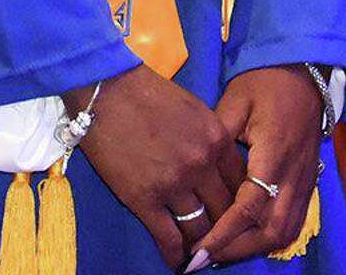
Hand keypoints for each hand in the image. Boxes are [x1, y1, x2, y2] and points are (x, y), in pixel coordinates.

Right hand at [72, 65, 243, 269]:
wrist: (105, 88)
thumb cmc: (147, 92)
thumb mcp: (194, 109)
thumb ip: (210, 140)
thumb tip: (218, 168)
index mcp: (217, 140)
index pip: (241, 185)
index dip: (240, 205)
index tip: (235, 216)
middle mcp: (201, 165)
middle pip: (225, 211)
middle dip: (225, 229)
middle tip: (222, 242)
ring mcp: (173, 184)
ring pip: (199, 228)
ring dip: (201, 245)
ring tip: (200, 254)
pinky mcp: (143, 198)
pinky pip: (167, 236)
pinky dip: (175, 253)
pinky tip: (177, 262)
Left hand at [192, 65, 324, 267]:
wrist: (305, 72)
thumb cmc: (265, 82)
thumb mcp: (234, 101)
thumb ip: (217, 137)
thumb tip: (194, 170)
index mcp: (274, 153)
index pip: (250, 207)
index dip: (224, 233)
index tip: (200, 249)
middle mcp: (294, 175)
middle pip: (272, 231)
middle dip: (238, 249)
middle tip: (205, 258)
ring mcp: (305, 181)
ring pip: (286, 232)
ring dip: (254, 247)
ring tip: (221, 253)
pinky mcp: (308, 183)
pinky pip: (293, 222)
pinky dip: (269, 238)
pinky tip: (244, 240)